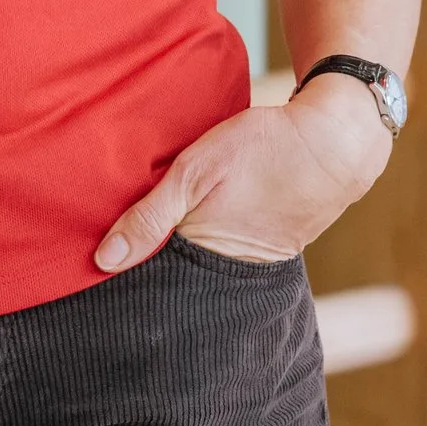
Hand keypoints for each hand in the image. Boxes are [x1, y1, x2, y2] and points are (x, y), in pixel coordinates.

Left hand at [93, 74, 390, 274]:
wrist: (336, 142)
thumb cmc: (262, 149)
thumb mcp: (195, 172)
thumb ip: (149, 216)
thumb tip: (103, 260)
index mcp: (205, 256)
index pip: (153, 283)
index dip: (126, 278)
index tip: (91, 274)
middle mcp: (228, 271)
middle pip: (176, 281)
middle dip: (150, 272)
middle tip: (114, 261)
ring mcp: (252, 263)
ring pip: (200, 268)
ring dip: (178, 256)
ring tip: (148, 245)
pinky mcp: (269, 249)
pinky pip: (226, 256)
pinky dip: (207, 245)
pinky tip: (195, 229)